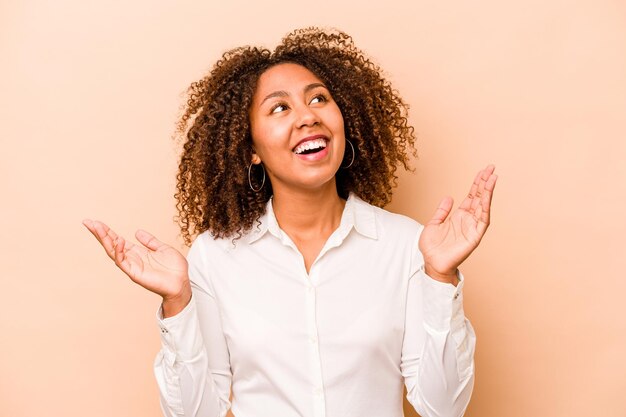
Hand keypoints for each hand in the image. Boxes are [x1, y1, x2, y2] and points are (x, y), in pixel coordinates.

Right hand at [82, 219, 190, 309]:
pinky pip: (123, 262)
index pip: (117, 240)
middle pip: (111, 244)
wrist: (182, 283)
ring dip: (105, 240)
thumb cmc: (175, 268)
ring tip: (97, 227)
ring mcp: (132, 266)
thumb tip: (137, 232)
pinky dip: (119, 251)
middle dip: (99, 233)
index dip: (107, 231)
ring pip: (113, 252)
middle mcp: (132, 258)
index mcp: (137, 252)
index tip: (95, 222)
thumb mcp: (163, 248)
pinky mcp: (135, 274)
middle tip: (88, 222)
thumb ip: (150, 241)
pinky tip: (118, 240)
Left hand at [418, 165, 497, 283]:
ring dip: (488, 192)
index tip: (483, 171)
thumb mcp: (434, 223)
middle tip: (491, 167)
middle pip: (479, 197)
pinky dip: (485, 207)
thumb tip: (449, 197)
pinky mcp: (474, 236)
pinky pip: (482, 220)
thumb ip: (442, 211)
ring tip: (492, 177)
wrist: (432, 264)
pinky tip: (487, 196)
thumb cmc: (432, 247)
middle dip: (485, 182)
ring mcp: (472, 227)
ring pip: (483, 206)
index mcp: (459, 216)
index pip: (471, 196)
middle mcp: (468, 220)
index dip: (477, 183)